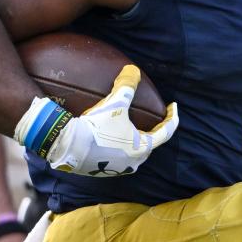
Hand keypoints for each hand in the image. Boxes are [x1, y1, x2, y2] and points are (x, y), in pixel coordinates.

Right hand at [44, 65, 179, 175]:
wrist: (68, 147)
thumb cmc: (96, 126)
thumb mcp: (114, 104)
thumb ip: (127, 86)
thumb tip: (133, 70)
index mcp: (143, 147)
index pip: (166, 131)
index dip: (172, 118)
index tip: (173, 107)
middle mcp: (135, 161)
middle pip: (151, 143)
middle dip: (155, 131)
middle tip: (155, 119)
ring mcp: (120, 168)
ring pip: (135, 153)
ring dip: (136, 141)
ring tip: (133, 128)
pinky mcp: (105, 171)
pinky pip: (119, 157)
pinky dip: (120, 147)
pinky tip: (112, 139)